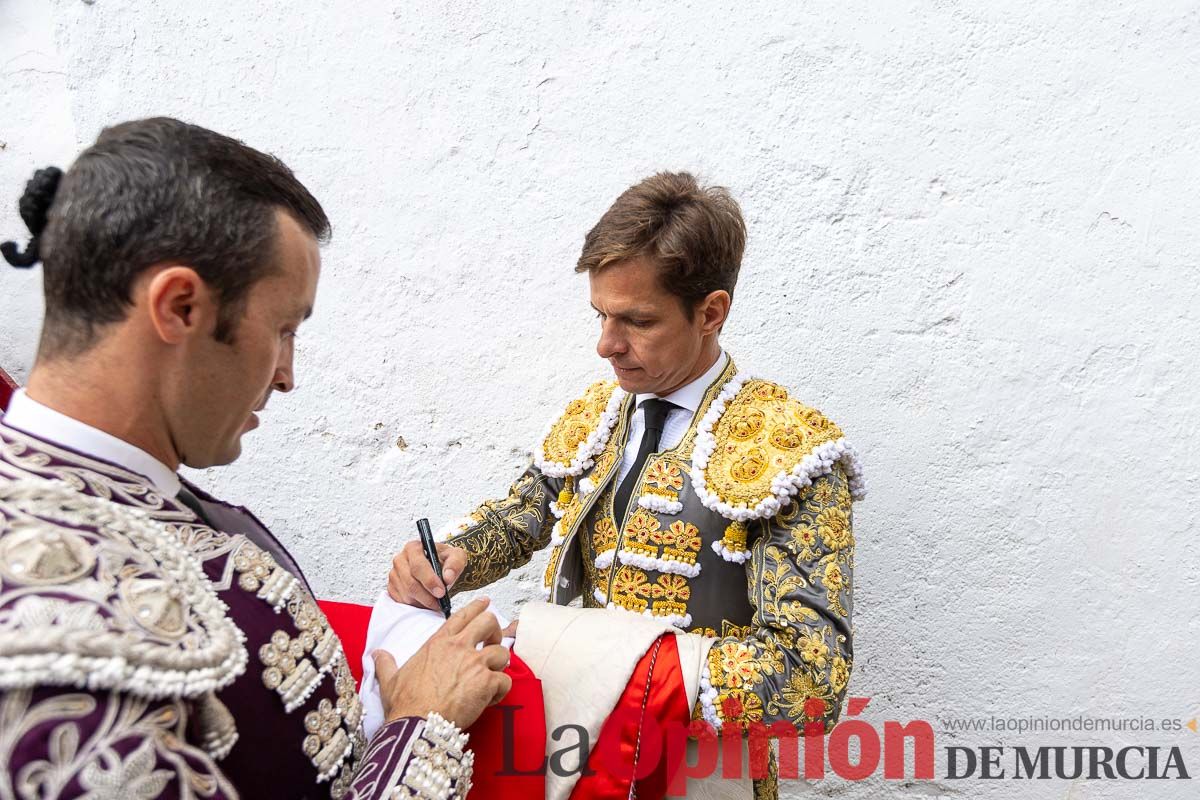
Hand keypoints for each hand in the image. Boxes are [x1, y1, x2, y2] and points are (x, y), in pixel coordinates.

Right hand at [373, 597, 512, 728]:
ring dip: (499, 665)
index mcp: (438, 643)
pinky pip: (505, 680)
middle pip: (489, 622)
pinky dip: (501, 690)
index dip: (476, 607)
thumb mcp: (390, 679)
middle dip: (495, 631)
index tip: (485, 603)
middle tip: (493, 643)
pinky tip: (490, 699)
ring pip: (502, 652)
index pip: (461, 615)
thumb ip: (386, 663)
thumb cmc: (406, 704)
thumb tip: (377, 655)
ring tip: (492, 677)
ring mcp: (474, 663)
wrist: (418, 724)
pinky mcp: (486, 682)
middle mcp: (459, 647)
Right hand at [388, 539, 467, 608]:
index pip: (418, 566)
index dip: (429, 581)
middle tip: (440, 602)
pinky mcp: (392, 588)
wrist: (438, 567)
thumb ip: (454, 564)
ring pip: (406, 594)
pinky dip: (415, 605)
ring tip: (436, 602)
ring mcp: (394, 574)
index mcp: (413, 548)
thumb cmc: (445, 560)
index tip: (441, 592)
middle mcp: (400, 560)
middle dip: (427, 596)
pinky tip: (426, 602)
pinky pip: (402, 601)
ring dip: (423, 602)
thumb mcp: (456, 557)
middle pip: (410, 582)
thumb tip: (448, 577)